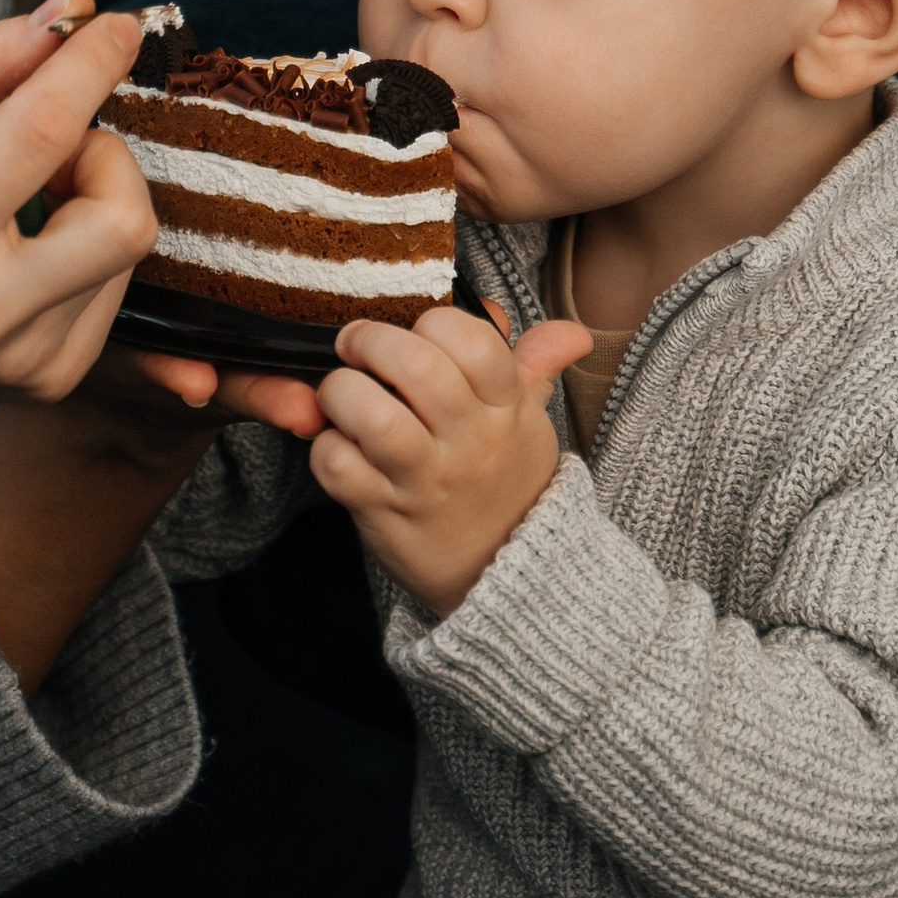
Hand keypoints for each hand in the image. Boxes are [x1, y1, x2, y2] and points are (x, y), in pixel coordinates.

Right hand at [0, 3, 156, 468]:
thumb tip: (72, 11)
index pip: (43, 133)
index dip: (90, 65)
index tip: (117, 24)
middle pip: (124, 215)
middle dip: (104, 152)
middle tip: (51, 141)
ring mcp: (26, 358)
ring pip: (128, 246)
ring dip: (91, 195)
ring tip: (20, 194)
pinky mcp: (53, 378)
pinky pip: (116, 284)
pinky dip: (86, 241)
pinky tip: (27, 241)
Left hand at [311, 304, 590, 618]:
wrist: (502, 576)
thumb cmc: (505, 483)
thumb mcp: (528, 423)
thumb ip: (536, 366)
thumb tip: (572, 333)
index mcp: (505, 408)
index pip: (475, 340)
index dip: (435, 321)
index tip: (417, 329)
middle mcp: (468, 441)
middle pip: (416, 366)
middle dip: (370, 340)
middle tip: (355, 345)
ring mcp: (426, 481)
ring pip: (372, 416)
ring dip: (341, 392)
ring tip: (340, 393)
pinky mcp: (385, 515)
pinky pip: (340, 467)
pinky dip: (325, 446)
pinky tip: (337, 443)